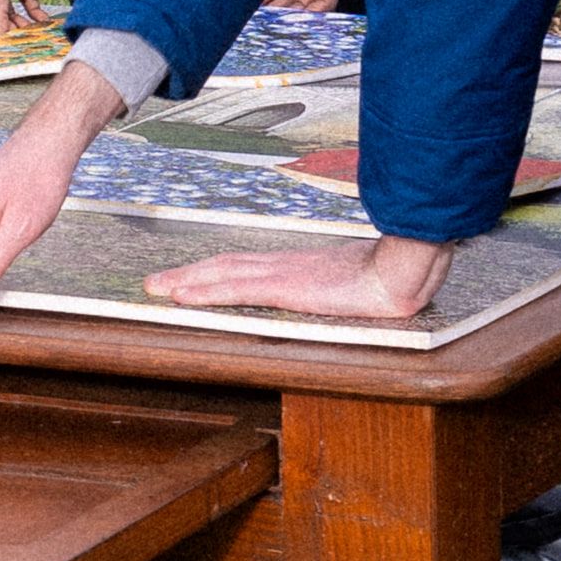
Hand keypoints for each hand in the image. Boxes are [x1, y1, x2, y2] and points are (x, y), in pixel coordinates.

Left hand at [141, 233, 450, 323]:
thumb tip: (349, 286)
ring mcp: (283, 273)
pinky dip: (206, 291)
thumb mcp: (359, 281)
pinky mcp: (285, 286)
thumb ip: (345, 283)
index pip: (246, 267)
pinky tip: (185, 296)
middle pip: (226, 266)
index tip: (190, 277)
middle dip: (189, 274)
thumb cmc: (390, 276)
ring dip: (188, 282)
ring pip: (222, 274)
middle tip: (157, 281)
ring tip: (159, 288)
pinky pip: (236, 288)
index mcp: (299, 266)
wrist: (403, 272)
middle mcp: (284, 265)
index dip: (214, 271)